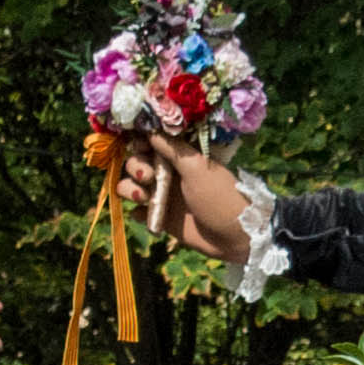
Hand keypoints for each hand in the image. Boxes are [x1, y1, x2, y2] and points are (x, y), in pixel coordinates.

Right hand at [126, 147, 253, 267]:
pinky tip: (145, 214)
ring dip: (131, 189)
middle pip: (136, 162)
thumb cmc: (219, 196)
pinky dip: (136, 211)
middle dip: (136, 167)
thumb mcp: (197, 168)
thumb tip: (150, 129)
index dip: (140, 143)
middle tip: (148, 178)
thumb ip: (173, 149)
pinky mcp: (160, 217)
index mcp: (180, 157)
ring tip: (143, 199)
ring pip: (132, 186)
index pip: (151, 142)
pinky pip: (137, 211)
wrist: (233, 235)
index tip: (140, 147)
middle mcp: (168, 173)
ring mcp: (163, 196)